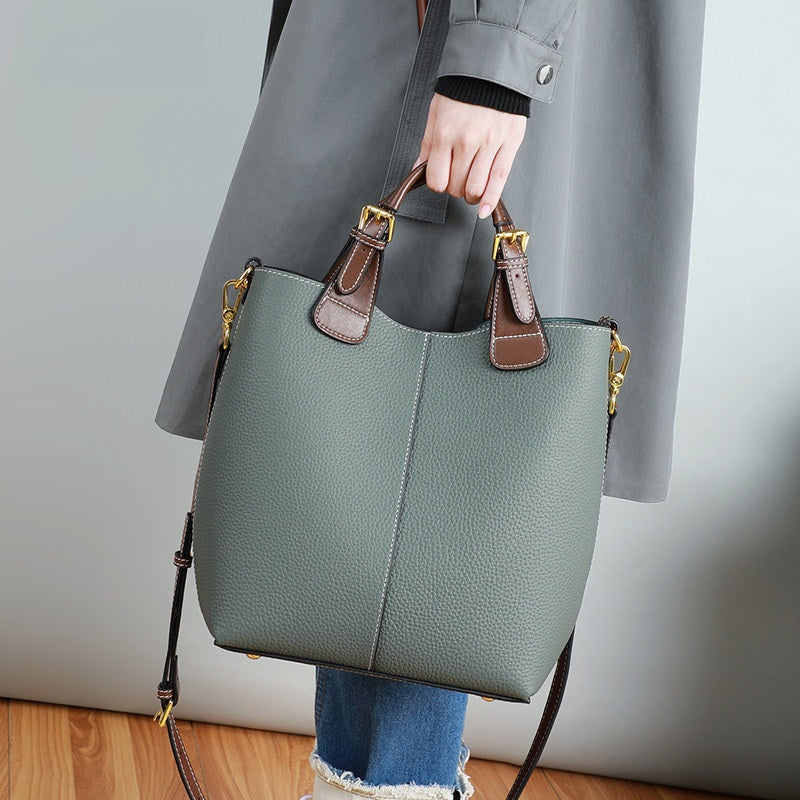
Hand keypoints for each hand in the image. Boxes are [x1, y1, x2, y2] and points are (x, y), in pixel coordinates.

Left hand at [412, 93, 526, 218]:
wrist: (493, 69)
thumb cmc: (463, 90)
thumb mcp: (436, 113)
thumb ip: (427, 144)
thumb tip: (417, 170)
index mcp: (445, 134)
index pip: (436, 180)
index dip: (437, 184)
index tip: (441, 180)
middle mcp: (466, 141)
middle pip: (456, 186)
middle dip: (454, 189)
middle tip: (457, 180)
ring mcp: (489, 144)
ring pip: (476, 188)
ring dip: (470, 195)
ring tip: (471, 189)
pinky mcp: (509, 144)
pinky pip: (499, 180)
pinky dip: (490, 200)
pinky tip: (484, 209)